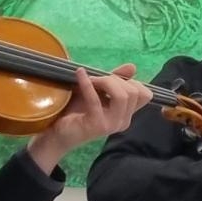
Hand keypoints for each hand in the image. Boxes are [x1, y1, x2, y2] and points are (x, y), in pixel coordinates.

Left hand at [29, 66, 151, 172]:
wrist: (56, 133)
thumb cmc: (76, 111)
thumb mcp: (98, 92)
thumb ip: (115, 80)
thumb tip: (132, 67)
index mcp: (126, 114)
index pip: (144, 95)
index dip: (131, 81)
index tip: (111, 79)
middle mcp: (123, 121)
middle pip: (133, 92)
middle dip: (115, 79)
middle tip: (96, 78)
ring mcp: (111, 125)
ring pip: (122, 96)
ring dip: (105, 81)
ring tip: (90, 79)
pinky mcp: (97, 125)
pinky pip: (96, 100)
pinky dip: (87, 84)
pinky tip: (80, 74)